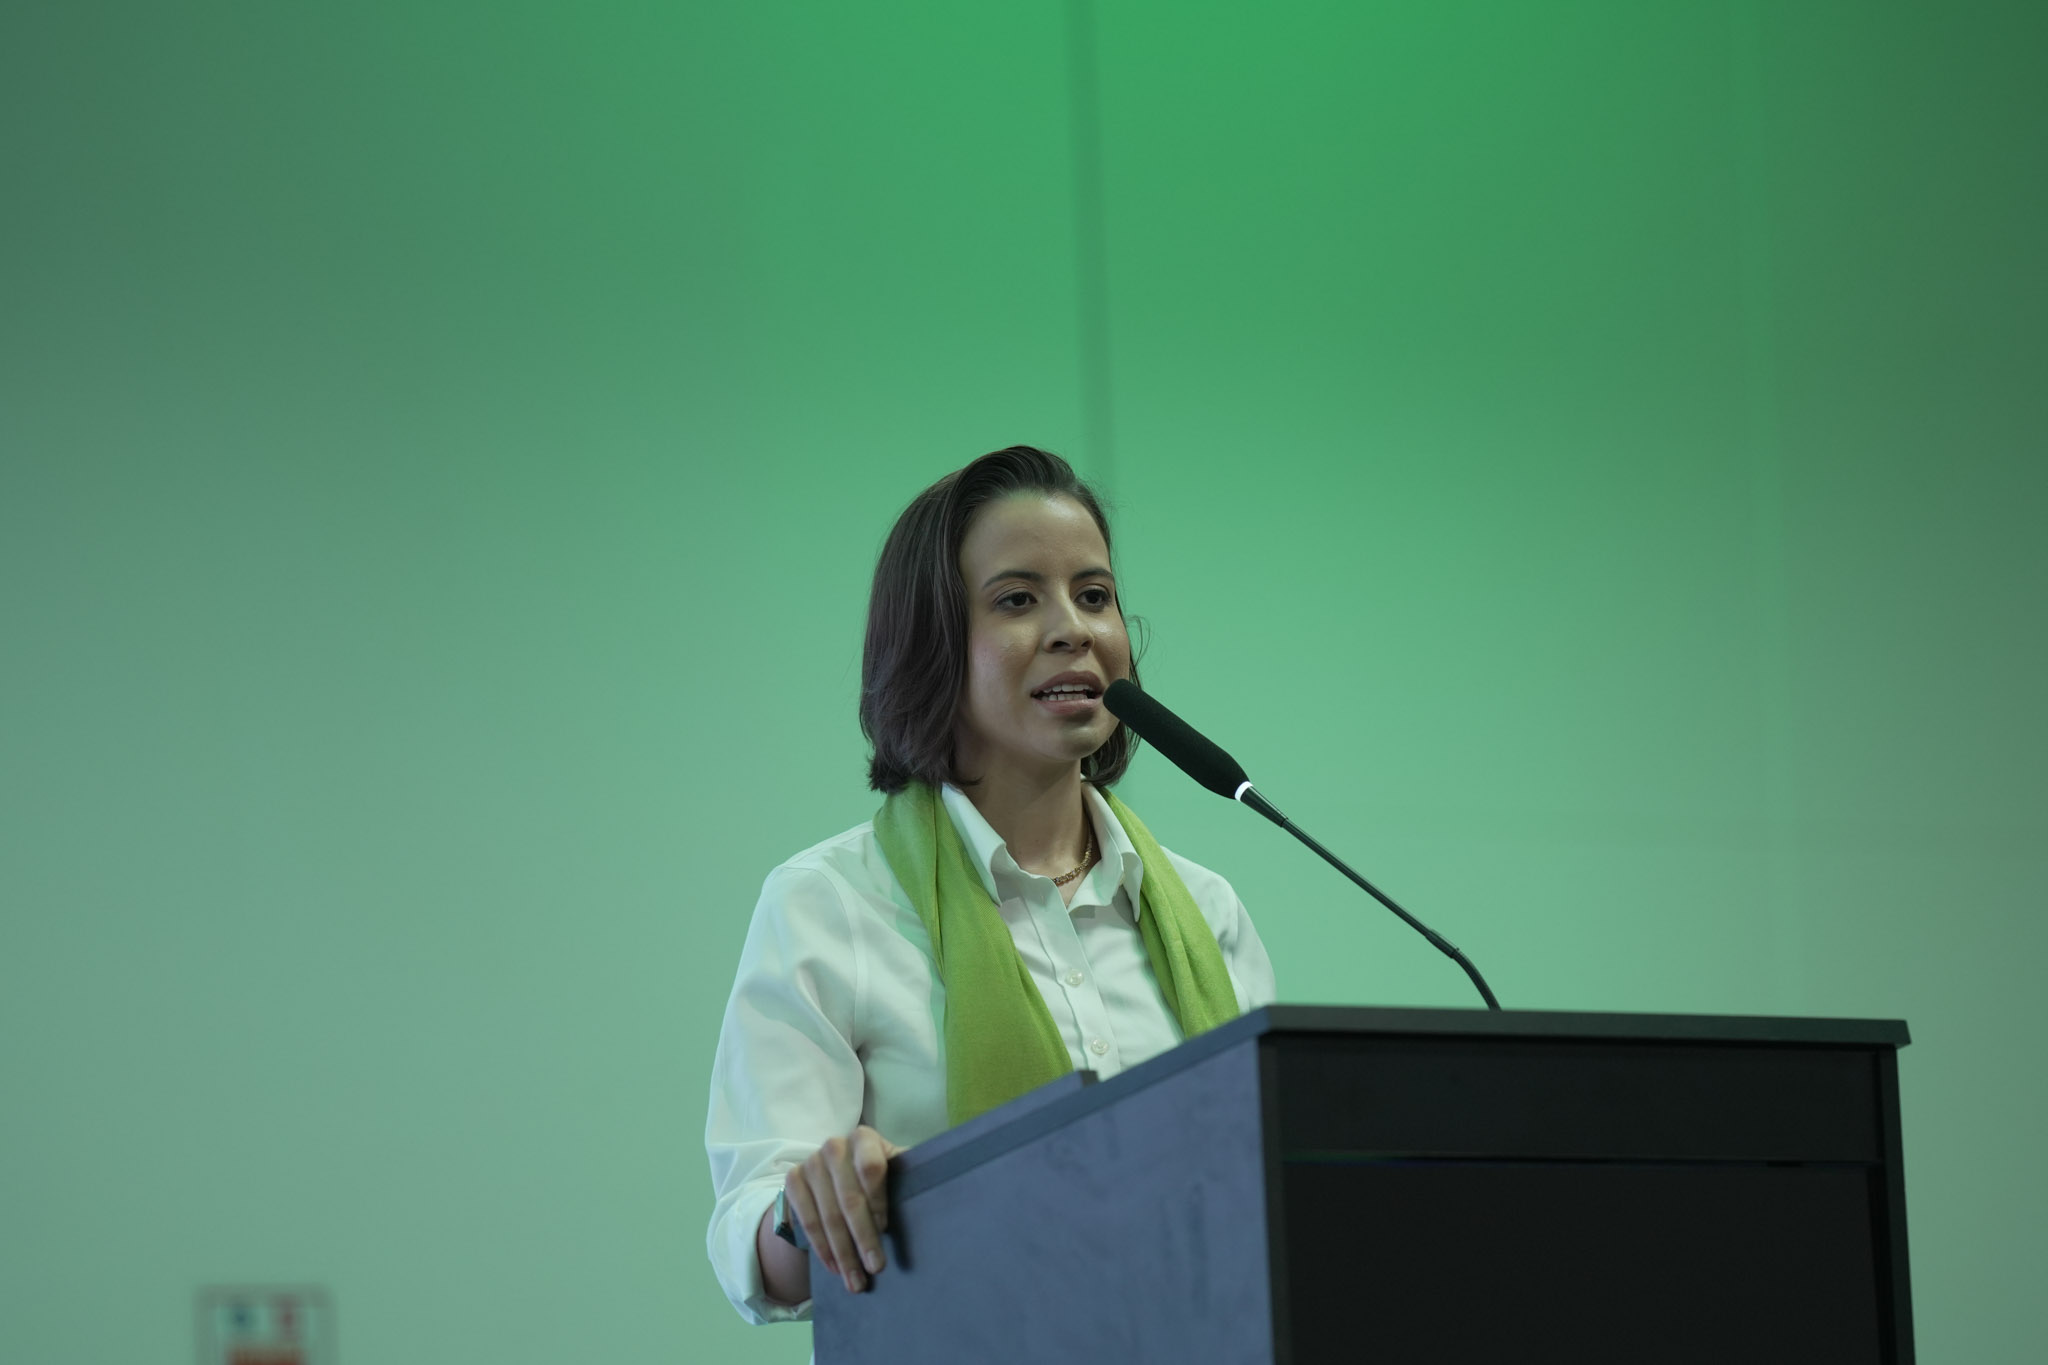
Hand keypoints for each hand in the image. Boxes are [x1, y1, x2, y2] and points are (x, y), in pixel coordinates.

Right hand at [785, 1125, 903, 1293]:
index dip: (878, 1201)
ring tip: (856, 1281)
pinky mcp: (793, 1181)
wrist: (835, 1174)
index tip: (886, 1230)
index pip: (871, 1168)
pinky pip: (806, 1221)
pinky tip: (834, 1268)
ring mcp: (811, 1163)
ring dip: (843, 1254)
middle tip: (876, 1268)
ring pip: (828, 1216)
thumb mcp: (895, 1170)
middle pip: (849, 1199)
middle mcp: (834, 1146)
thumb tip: (939, 1201)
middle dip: (863, 1239)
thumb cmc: (877, 1177)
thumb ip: (909, 1177)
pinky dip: (822, 1248)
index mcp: (864, 1138)